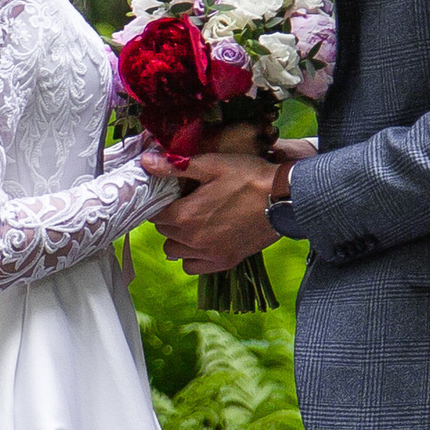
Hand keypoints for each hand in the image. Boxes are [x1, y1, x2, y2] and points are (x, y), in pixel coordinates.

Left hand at [155, 147, 279, 276]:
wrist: (283, 198)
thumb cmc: (248, 177)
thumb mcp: (212, 164)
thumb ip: (175, 166)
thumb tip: (145, 161)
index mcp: (186, 215)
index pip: (154, 215)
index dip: (161, 203)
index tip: (172, 194)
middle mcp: (193, 239)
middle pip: (164, 232)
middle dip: (170, 218)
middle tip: (187, 204)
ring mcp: (209, 254)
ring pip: (174, 252)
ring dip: (178, 239)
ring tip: (194, 222)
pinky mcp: (224, 262)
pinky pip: (192, 267)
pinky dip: (192, 256)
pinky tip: (203, 240)